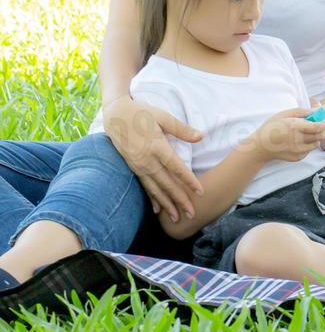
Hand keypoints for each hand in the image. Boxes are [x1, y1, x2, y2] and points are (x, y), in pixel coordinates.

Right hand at [103, 94, 204, 222]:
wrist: (115, 115)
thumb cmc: (142, 113)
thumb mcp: (163, 117)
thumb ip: (182, 129)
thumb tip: (201, 136)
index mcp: (156, 147)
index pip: (176, 168)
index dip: (189, 181)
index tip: (200, 192)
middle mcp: (147, 160)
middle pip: (166, 183)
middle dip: (180, 200)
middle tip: (192, 213)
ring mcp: (138, 166)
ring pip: (155, 189)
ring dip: (166, 204)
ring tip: (177, 217)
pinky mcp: (133, 168)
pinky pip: (144, 186)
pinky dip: (151, 198)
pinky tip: (157, 210)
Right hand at [254, 109, 324, 161]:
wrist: (261, 146)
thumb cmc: (272, 127)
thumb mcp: (285, 114)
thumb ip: (302, 112)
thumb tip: (316, 111)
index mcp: (295, 127)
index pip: (317, 127)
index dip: (324, 123)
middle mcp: (298, 140)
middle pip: (320, 136)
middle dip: (323, 130)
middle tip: (321, 125)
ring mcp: (298, 151)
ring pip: (316, 144)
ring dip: (316, 137)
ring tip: (309, 133)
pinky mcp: (297, 157)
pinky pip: (309, 150)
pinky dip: (308, 145)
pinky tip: (300, 140)